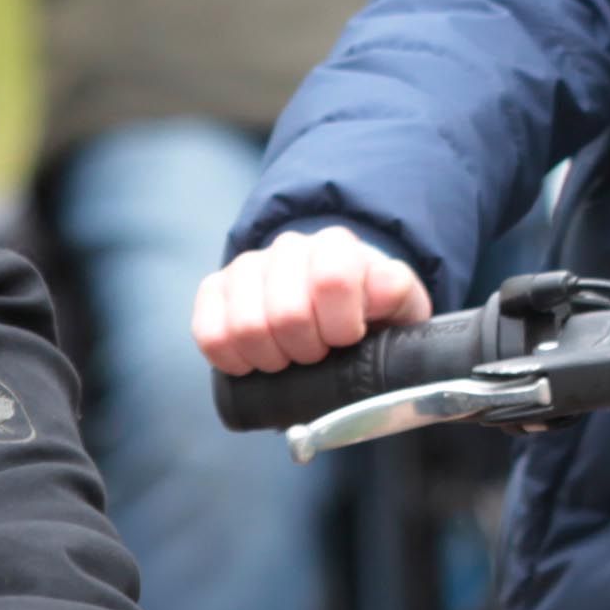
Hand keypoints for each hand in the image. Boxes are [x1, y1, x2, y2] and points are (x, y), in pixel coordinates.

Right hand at [191, 229, 432, 377]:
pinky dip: (234, 360)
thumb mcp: (399, 307)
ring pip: (245, 327)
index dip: (340, 327)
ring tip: (289, 360)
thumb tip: (384, 285)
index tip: (347, 340)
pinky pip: (209, 333)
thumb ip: (398, 294)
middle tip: (318, 356)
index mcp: (336, 246)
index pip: (332, 280)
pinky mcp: (214, 290)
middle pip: (286, 314)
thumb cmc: (368, 313)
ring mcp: (246, 267)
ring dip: (272, 359)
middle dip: (306, 351)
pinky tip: (257, 363)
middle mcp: (288, 248)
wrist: (332, 310)